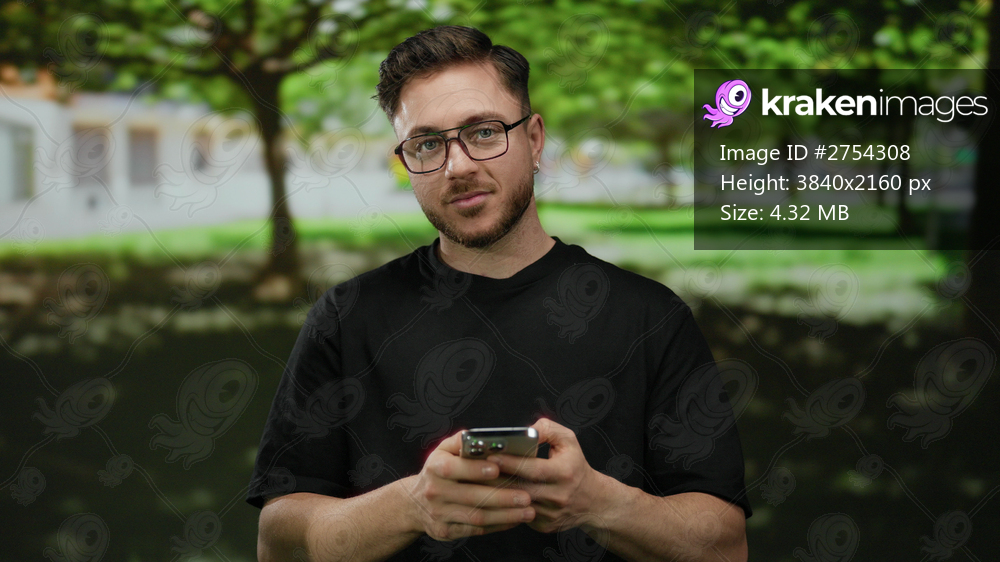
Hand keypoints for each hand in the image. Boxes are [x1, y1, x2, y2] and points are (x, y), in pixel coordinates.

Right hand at [405, 429, 535, 540]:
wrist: (414, 503)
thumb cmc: (437, 471)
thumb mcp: (442, 451)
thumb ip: (461, 441)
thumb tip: (481, 437)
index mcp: (435, 467)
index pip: (453, 468)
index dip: (475, 469)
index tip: (497, 469)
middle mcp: (435, 491)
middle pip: (471, 496)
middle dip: (502, 497)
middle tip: (527, 496)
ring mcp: (439, 514)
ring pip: (476, 517)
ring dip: (505, 515)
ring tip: (528, 512)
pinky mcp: (445, 531)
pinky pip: (475, 530)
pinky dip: (497, 526)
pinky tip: (514, 520)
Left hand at [484, 418, 611, 534]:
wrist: (593, 501)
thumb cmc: (576, 466)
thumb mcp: (568, 441)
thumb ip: (548, 429)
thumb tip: (526, 431)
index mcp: (564, 473)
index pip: (532, 469)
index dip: (510, 462)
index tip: (491, 455)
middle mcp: (558, 496)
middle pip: (519, 488)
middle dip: (496, 477)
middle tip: (475, 467)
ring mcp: (550, 514)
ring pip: (516, 503)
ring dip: (496, 492)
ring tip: (477, 480)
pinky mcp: (544, 526)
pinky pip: (519, 514)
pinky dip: (504, 505)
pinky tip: (491, 495)